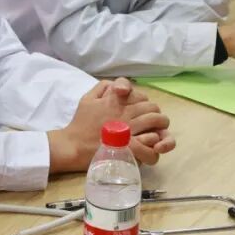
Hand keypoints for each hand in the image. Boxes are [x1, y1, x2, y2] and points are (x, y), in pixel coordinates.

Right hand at [48, 79, 174, 173]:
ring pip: (156, 121)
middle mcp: (125, 111)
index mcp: (116, 100)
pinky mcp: (130, 147)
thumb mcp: (88, 98)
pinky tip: (152, 148)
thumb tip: (118, 86)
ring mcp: (129, 129)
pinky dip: (154, 145)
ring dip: (160, 127)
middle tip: (153, 122)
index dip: (144, 101)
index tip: (141, 109)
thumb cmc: (80, 123)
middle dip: (156, 114)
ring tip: (158, 133)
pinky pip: (151, 143)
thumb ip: (103, 87)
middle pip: (152, 107)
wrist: (74, 145)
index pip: (141, 95)